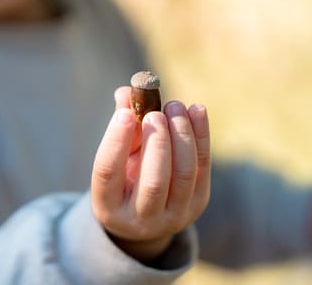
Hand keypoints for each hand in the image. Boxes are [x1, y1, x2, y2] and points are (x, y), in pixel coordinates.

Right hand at [90, 86, 210, 261]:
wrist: (147, 216)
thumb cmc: (124, 176)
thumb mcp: (116, 157)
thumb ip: (121, 126)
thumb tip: (127, 93)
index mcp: (109, 205)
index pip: (108, 172)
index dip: (116, 140)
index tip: (125, 113)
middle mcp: (140, 218)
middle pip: (153, 181)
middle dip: (157, 142)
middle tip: (156, 114)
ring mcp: (173, 215)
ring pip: (183, 174)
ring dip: (182, 135)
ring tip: (174, 106)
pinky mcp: (197, 204)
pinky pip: (202, 167)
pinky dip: (201, 135)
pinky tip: (196, 109)